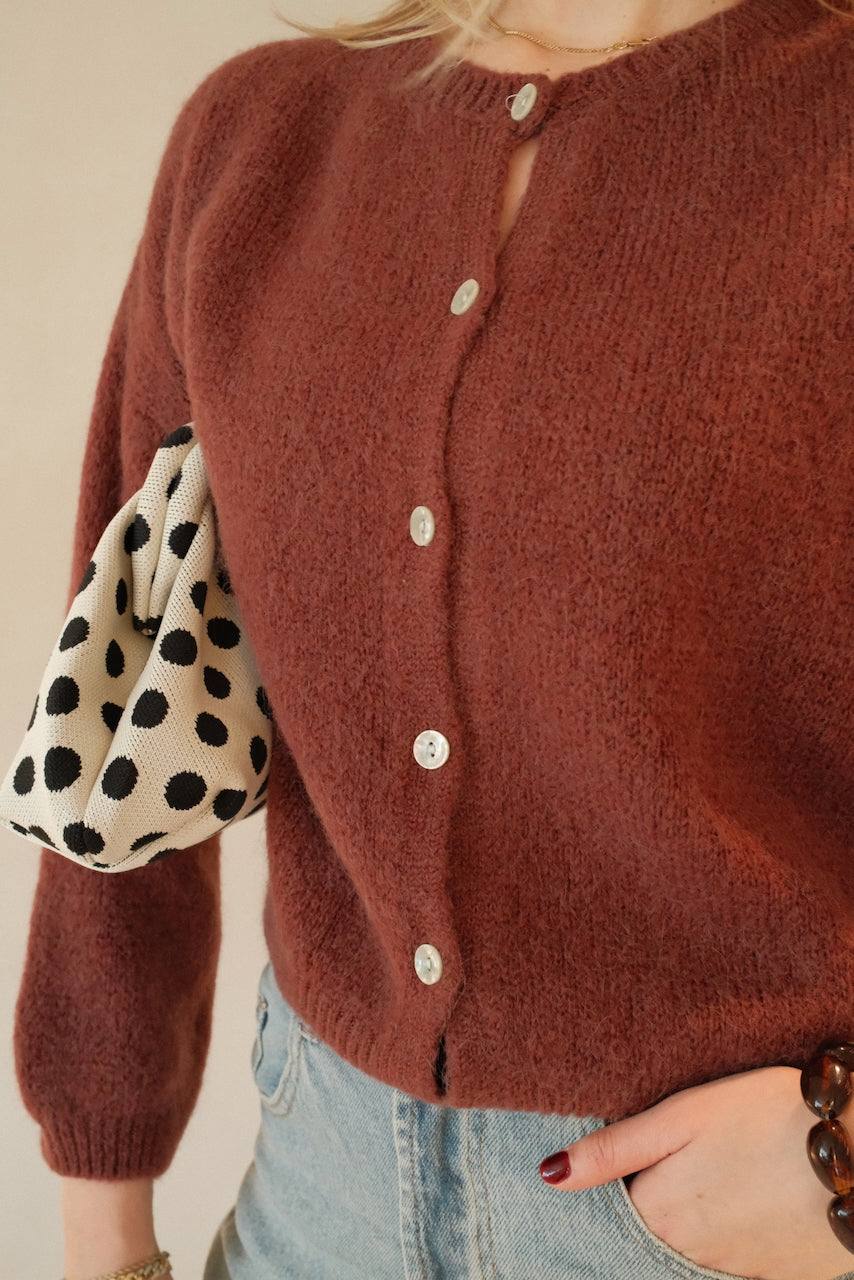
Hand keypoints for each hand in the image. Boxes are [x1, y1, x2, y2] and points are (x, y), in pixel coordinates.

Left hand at [539, 1067, 853, 1279]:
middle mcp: (690, 1253)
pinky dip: (724, 1235)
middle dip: (648, 1203)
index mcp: (660, 1212)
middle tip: (676, 1162)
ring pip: (688, 1249)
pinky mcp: (772, 1273)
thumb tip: (547, 1175)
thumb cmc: (767, 1116)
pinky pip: (728, 1260)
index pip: (613, 1208)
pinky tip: (740, 1198)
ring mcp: (734, 1270)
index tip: (620, 1158)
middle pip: (650, 1232)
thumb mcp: (681, 1115)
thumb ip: (612, 1150)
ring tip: (709, 1176)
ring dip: (687, 1220)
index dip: (612, 1182)